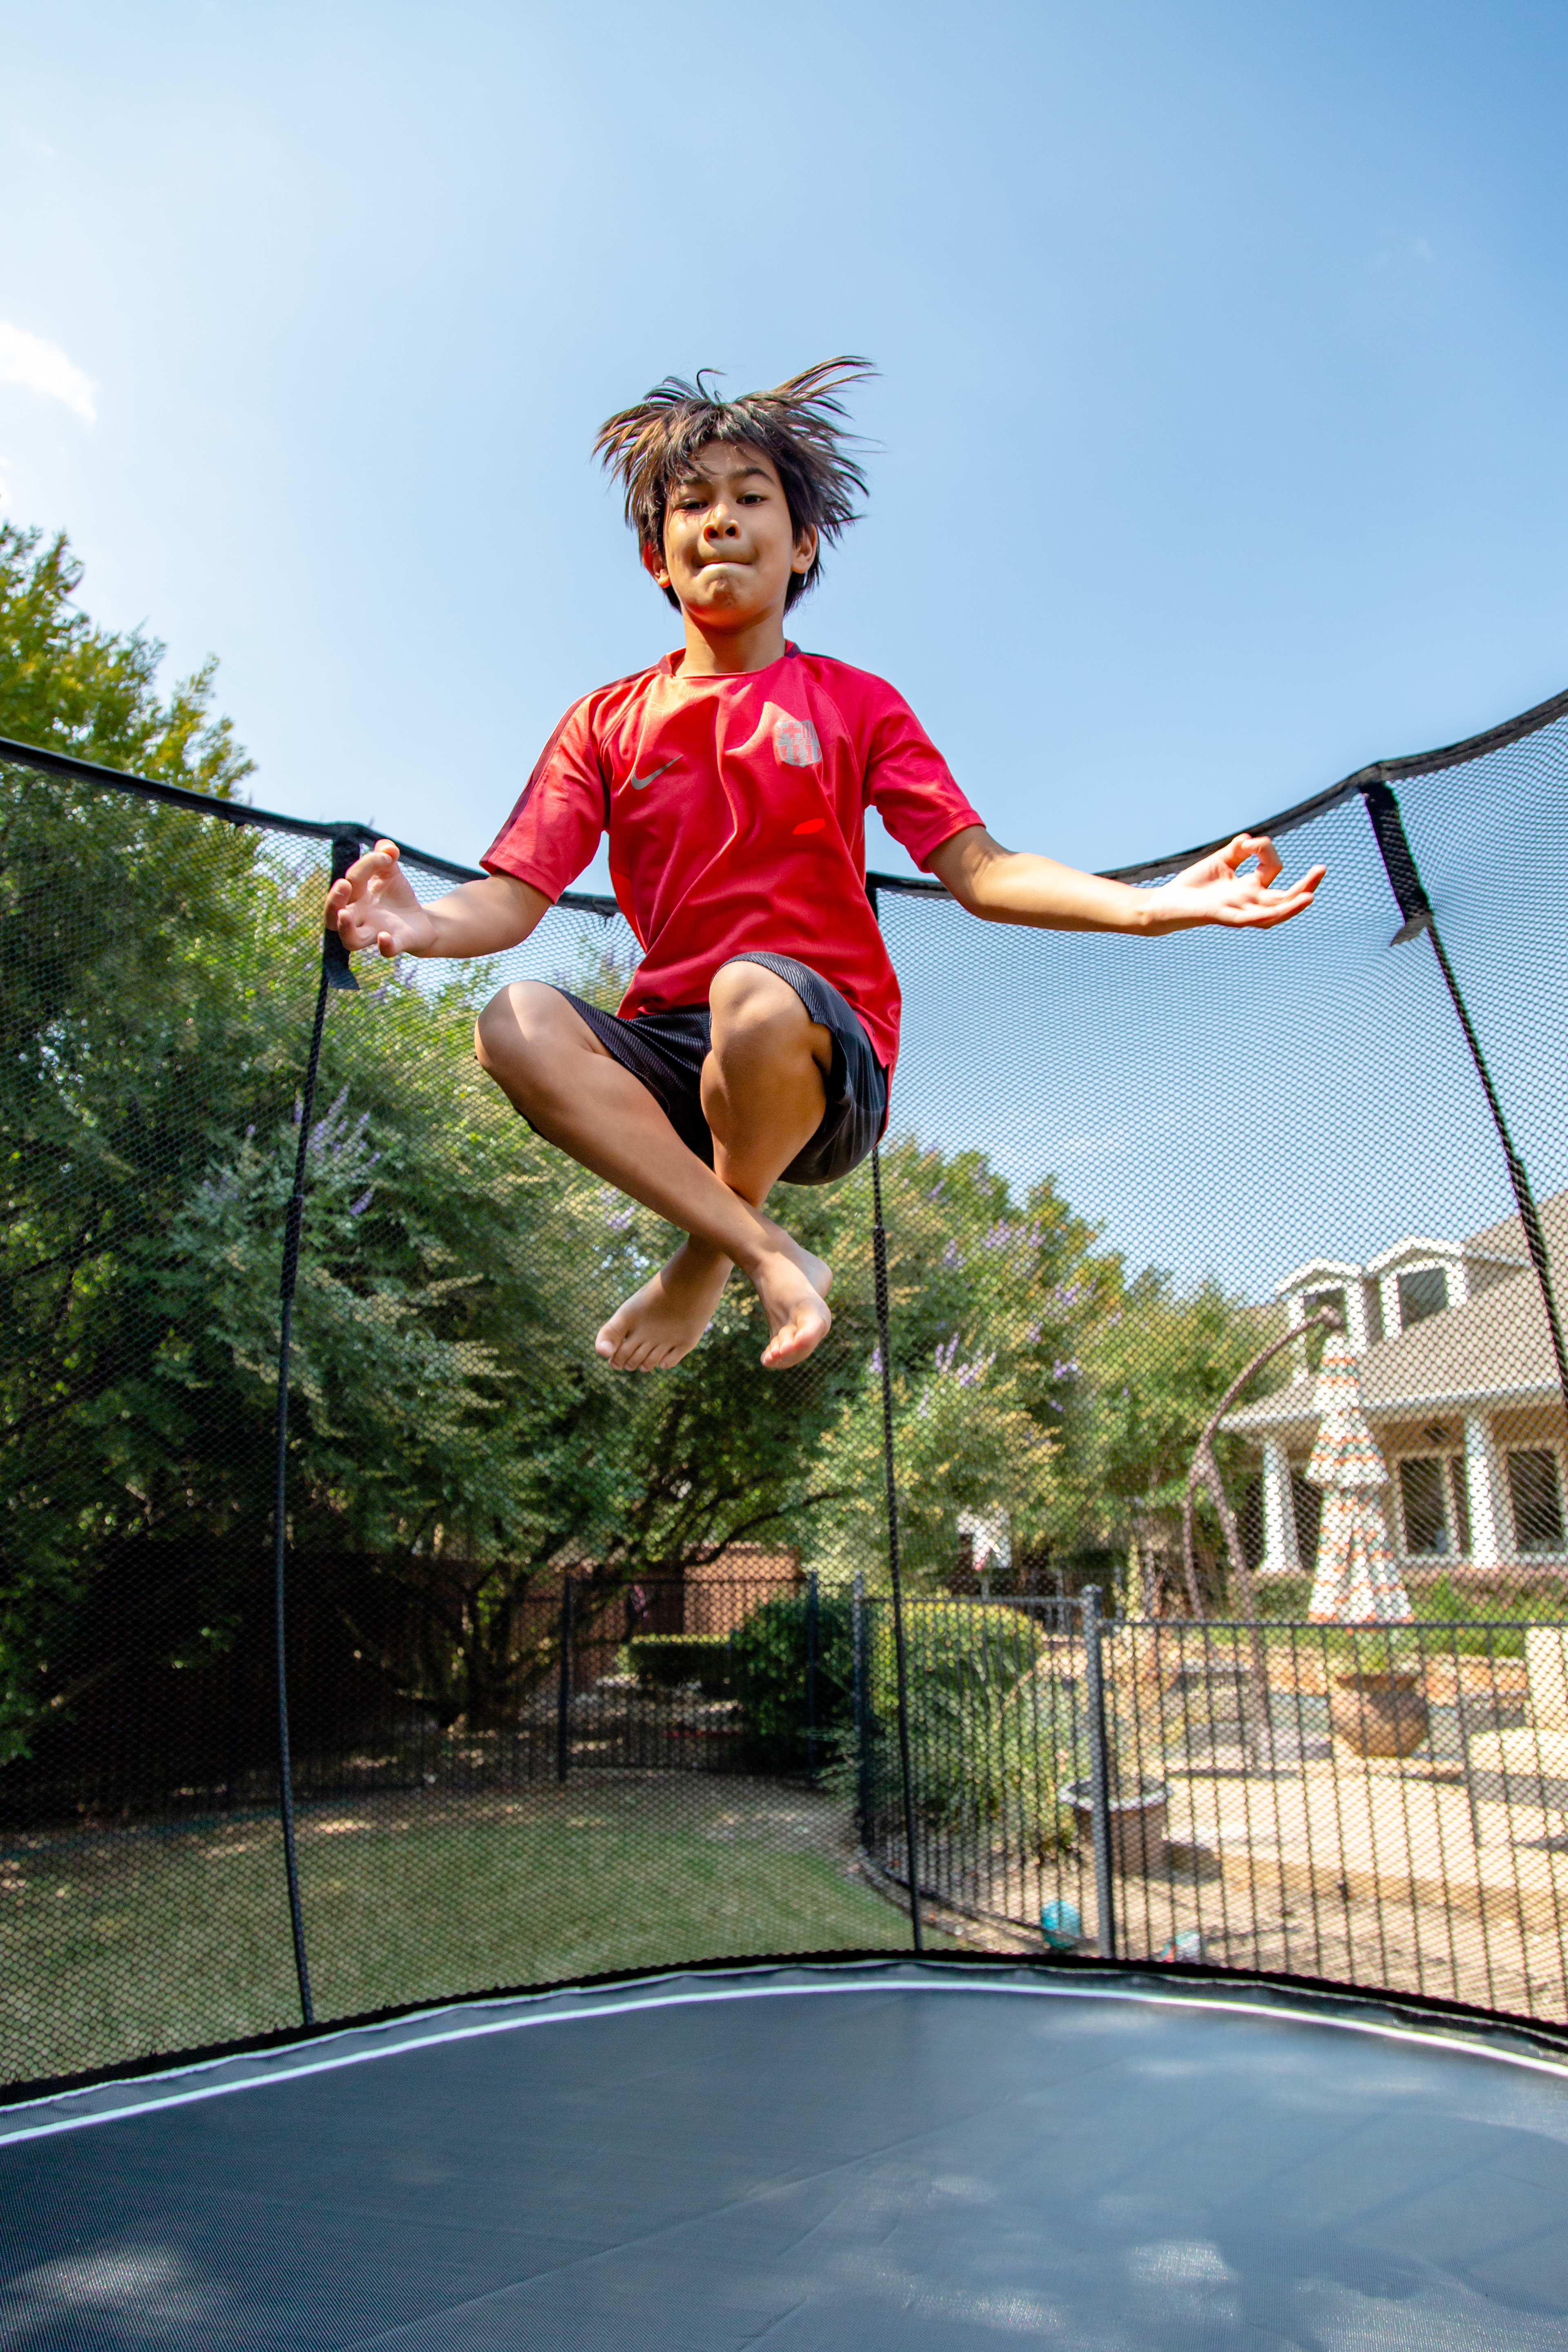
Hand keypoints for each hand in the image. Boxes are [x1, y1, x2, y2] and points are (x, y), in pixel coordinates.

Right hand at [326, 839, 437, 958]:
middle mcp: (359, 918)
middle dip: (333, 901)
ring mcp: (376, 933)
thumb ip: (386, 855)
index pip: (352, 880)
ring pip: (350, 940)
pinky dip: (385, 945)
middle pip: (331, 917)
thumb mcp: (390, 870)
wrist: (420, 920)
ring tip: (344, 914)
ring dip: (344, 928)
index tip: (388, 857)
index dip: (367, 864)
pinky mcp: (396, 943)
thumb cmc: (396, 895)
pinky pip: (386, 950)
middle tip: (343, 885)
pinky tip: (384, 936)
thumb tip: (387, 847)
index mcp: (355, 897)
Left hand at [1145, 833, 1324, 933]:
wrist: (1166, 904)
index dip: (1265, 850)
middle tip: (1322, 869)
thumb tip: (1251, 838)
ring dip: (1292, 906)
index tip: (1248, 842)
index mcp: (1250, 889)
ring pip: (1273, 913)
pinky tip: (1276, 911)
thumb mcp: (1221, 861)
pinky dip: (1265, 915)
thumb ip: (1239, 849)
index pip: (1273, 870)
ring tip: (1310, 896)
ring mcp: (1239, 911)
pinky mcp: (1224, 917)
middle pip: (1285, 898)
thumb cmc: (1193, 886)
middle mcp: (1249, 902)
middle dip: (1306, 885)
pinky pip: (1249, 919)